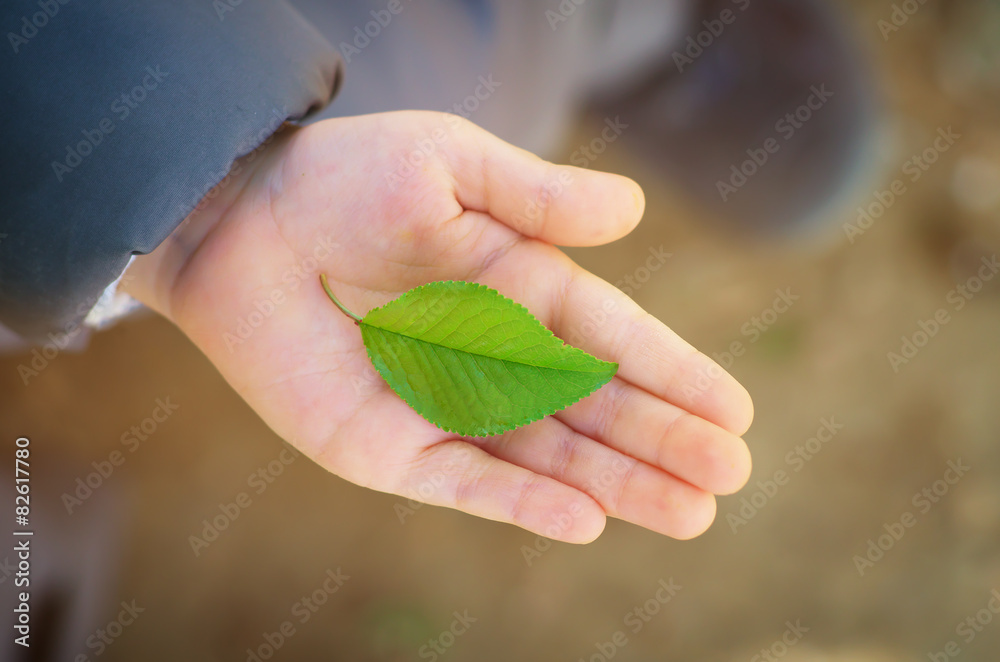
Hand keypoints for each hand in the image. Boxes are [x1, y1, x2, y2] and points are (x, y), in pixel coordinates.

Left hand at [125, 111, 752, 542]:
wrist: (239, 221)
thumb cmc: (345, 178)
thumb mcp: (452, 164)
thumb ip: (539, 194)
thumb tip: (632, 210)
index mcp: (523, 287)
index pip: (615, 340)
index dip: (675, 374)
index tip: (735, 411)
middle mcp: (496, 355)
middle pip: (596, 408)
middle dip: (664, 440)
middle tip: (730, 474)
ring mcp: (448, 407)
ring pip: (549, 456)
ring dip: (619, 484)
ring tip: (692, 512)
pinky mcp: (393, 449)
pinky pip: (469, 483)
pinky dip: (525, 505)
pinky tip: (589, 520)